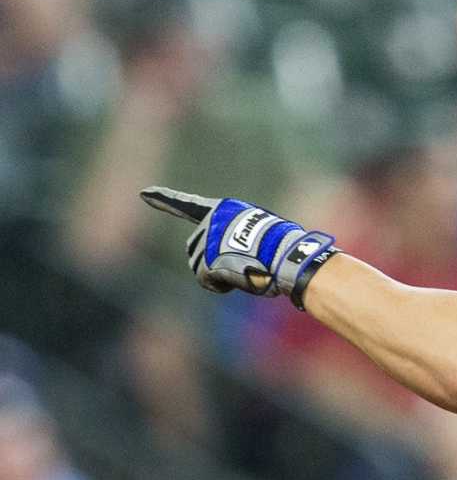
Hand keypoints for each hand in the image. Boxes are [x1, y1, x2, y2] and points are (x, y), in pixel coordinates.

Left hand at [140, 186, 336, 306]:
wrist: (289, 258)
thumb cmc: (284, 251)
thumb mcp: (261, 238)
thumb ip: (239, 243)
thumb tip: (247, 265)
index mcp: (225, 210)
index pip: (189, 205)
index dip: (165, 200)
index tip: (143, 194)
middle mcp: (211, 220)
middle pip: (196, 249)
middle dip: (212, 264)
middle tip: (240, 269)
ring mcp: (208, 238)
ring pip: (198, 266)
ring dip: (218, 276)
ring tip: (244, 273)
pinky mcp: (207, 257)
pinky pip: (204, 279)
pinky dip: (219, 286)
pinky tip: (236, 282)